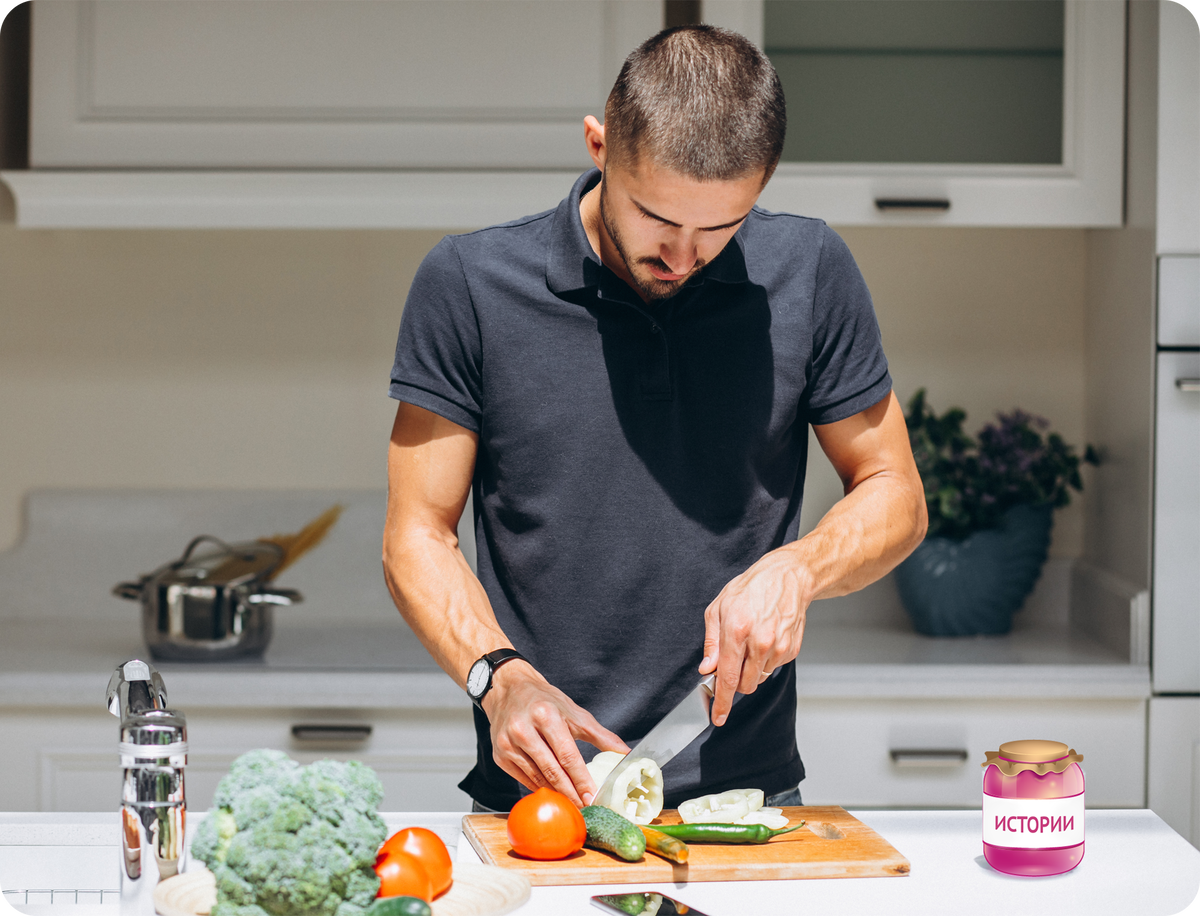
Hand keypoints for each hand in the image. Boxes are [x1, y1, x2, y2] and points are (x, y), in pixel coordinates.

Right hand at [482, 661, 629, 806]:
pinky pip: (524, 779)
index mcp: (545, 715)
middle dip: (571, 793)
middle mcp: (523, 729)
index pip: (567, 754)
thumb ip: (601, 735)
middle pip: (551, 770)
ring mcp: (508, 743)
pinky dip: (540, 788)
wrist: (509, 690)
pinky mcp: (499, 755)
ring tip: (572, 804)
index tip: (592, 797)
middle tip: (585, 808)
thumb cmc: (544, 701)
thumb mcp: (574, 712)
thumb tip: (625, 752)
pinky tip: (553, 794)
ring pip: (537, 777)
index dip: (581, 779)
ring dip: (556, 794)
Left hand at [698, 546, 810, 725]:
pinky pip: (772, 668)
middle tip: (732, 661)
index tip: (718, 717)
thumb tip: (707, 668)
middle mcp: (760, 643)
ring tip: (750, 643)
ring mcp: (778, 648)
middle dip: (734, 681)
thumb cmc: (751, 589)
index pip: (727, 678)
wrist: (787, 578)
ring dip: (750, 671)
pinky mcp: (791, 650)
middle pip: (744, 685)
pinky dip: (765, 661)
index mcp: (737, 632)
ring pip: (759, 679)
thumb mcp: (719, 608)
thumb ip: (711, 642)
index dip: (721, 702)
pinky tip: (764, 639)